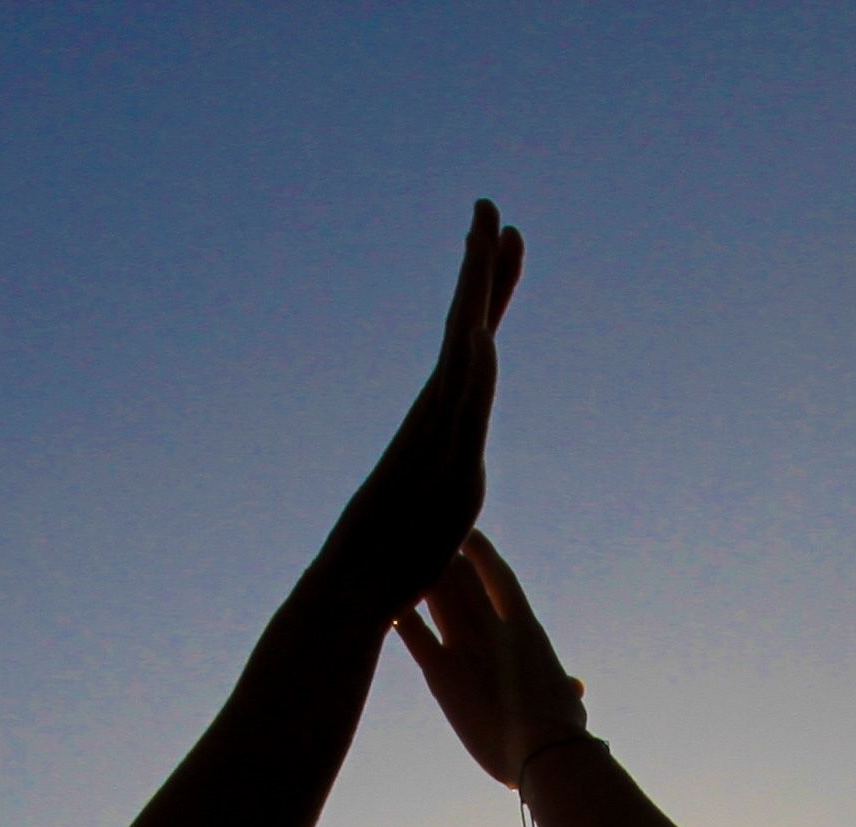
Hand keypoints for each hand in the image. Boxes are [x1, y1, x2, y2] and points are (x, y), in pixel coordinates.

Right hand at [317, 200, 523, 616]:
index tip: (504, 241)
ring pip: (462, 352)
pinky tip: (479, 331)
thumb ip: (451, 480)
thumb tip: (457, 475)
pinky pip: (453, 410)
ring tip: (488, 236)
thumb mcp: (442, 512)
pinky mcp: (432, 467)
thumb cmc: (387, 561)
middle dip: (482, 269)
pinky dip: (467, 368)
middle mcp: (438, 417)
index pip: (475, 345)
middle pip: (468, 328)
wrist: (351, 589)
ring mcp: (434, 437)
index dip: (490, 293)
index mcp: (446, 422)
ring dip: (475, 294)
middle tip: (490, 207)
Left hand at [394, 534, 589, 788]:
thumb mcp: (569, 704)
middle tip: (424, 542)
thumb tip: (574, 689)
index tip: (469, 538)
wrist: (545, 750)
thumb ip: (566, 689)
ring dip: (419, 577)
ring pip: (436, 597)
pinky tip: (382, 599)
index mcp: (526, 629)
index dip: (483, 557)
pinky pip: (413, 633)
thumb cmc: (564, 732)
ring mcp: (465, 646)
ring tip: (401, 555)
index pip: (500, 580)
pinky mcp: (440, 673)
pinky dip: (399, 615)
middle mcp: (493, 628)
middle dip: (444, 561)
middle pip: (461, 581)